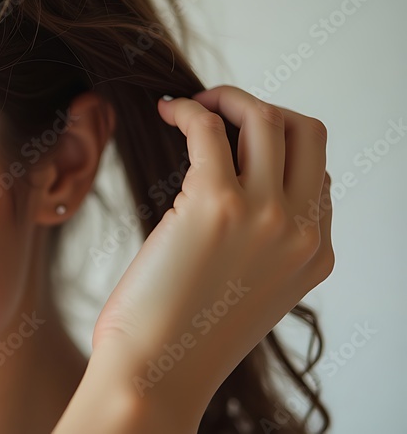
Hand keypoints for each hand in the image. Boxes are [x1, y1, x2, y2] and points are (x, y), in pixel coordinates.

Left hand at [90, 85, 333, 425]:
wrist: (156, 374)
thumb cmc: (180, 336)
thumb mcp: (247, 291)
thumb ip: (261, 246)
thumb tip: (236, 193)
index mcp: (316, 254)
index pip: (317, 172)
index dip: (275, 146)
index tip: (233, 140)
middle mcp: (302, 231)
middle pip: (307, 132)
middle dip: (262, 108)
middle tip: (216, 110)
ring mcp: (267, 216)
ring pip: (267, 118)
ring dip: (227, 98)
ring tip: (189, 106)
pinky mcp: (217, 204)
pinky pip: (210, 128)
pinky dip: (189, 109)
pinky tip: (167, 113)